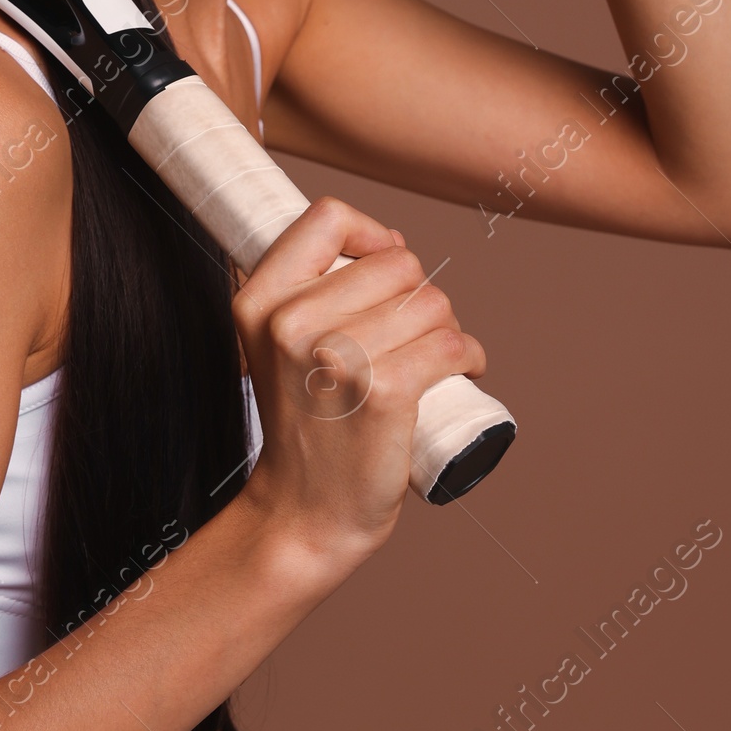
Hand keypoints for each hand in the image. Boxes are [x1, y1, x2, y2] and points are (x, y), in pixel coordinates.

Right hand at [232, 197, 486, 570]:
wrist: (305, 512)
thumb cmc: (305, 426)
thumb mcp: (276, 346)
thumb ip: (309, 290)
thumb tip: (392, 243)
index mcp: (259, 301)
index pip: (328, 218)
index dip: (372, 235)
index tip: (383, 271)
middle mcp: (290, 323)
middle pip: (397, 262)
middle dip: (420, 295)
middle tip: (412, 338)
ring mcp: (336, 358)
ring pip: (432, 303)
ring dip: (449, 329)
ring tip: (433, 361)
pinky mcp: (383, 392)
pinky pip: (453, 344)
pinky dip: (470, 356)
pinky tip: (463, 372)